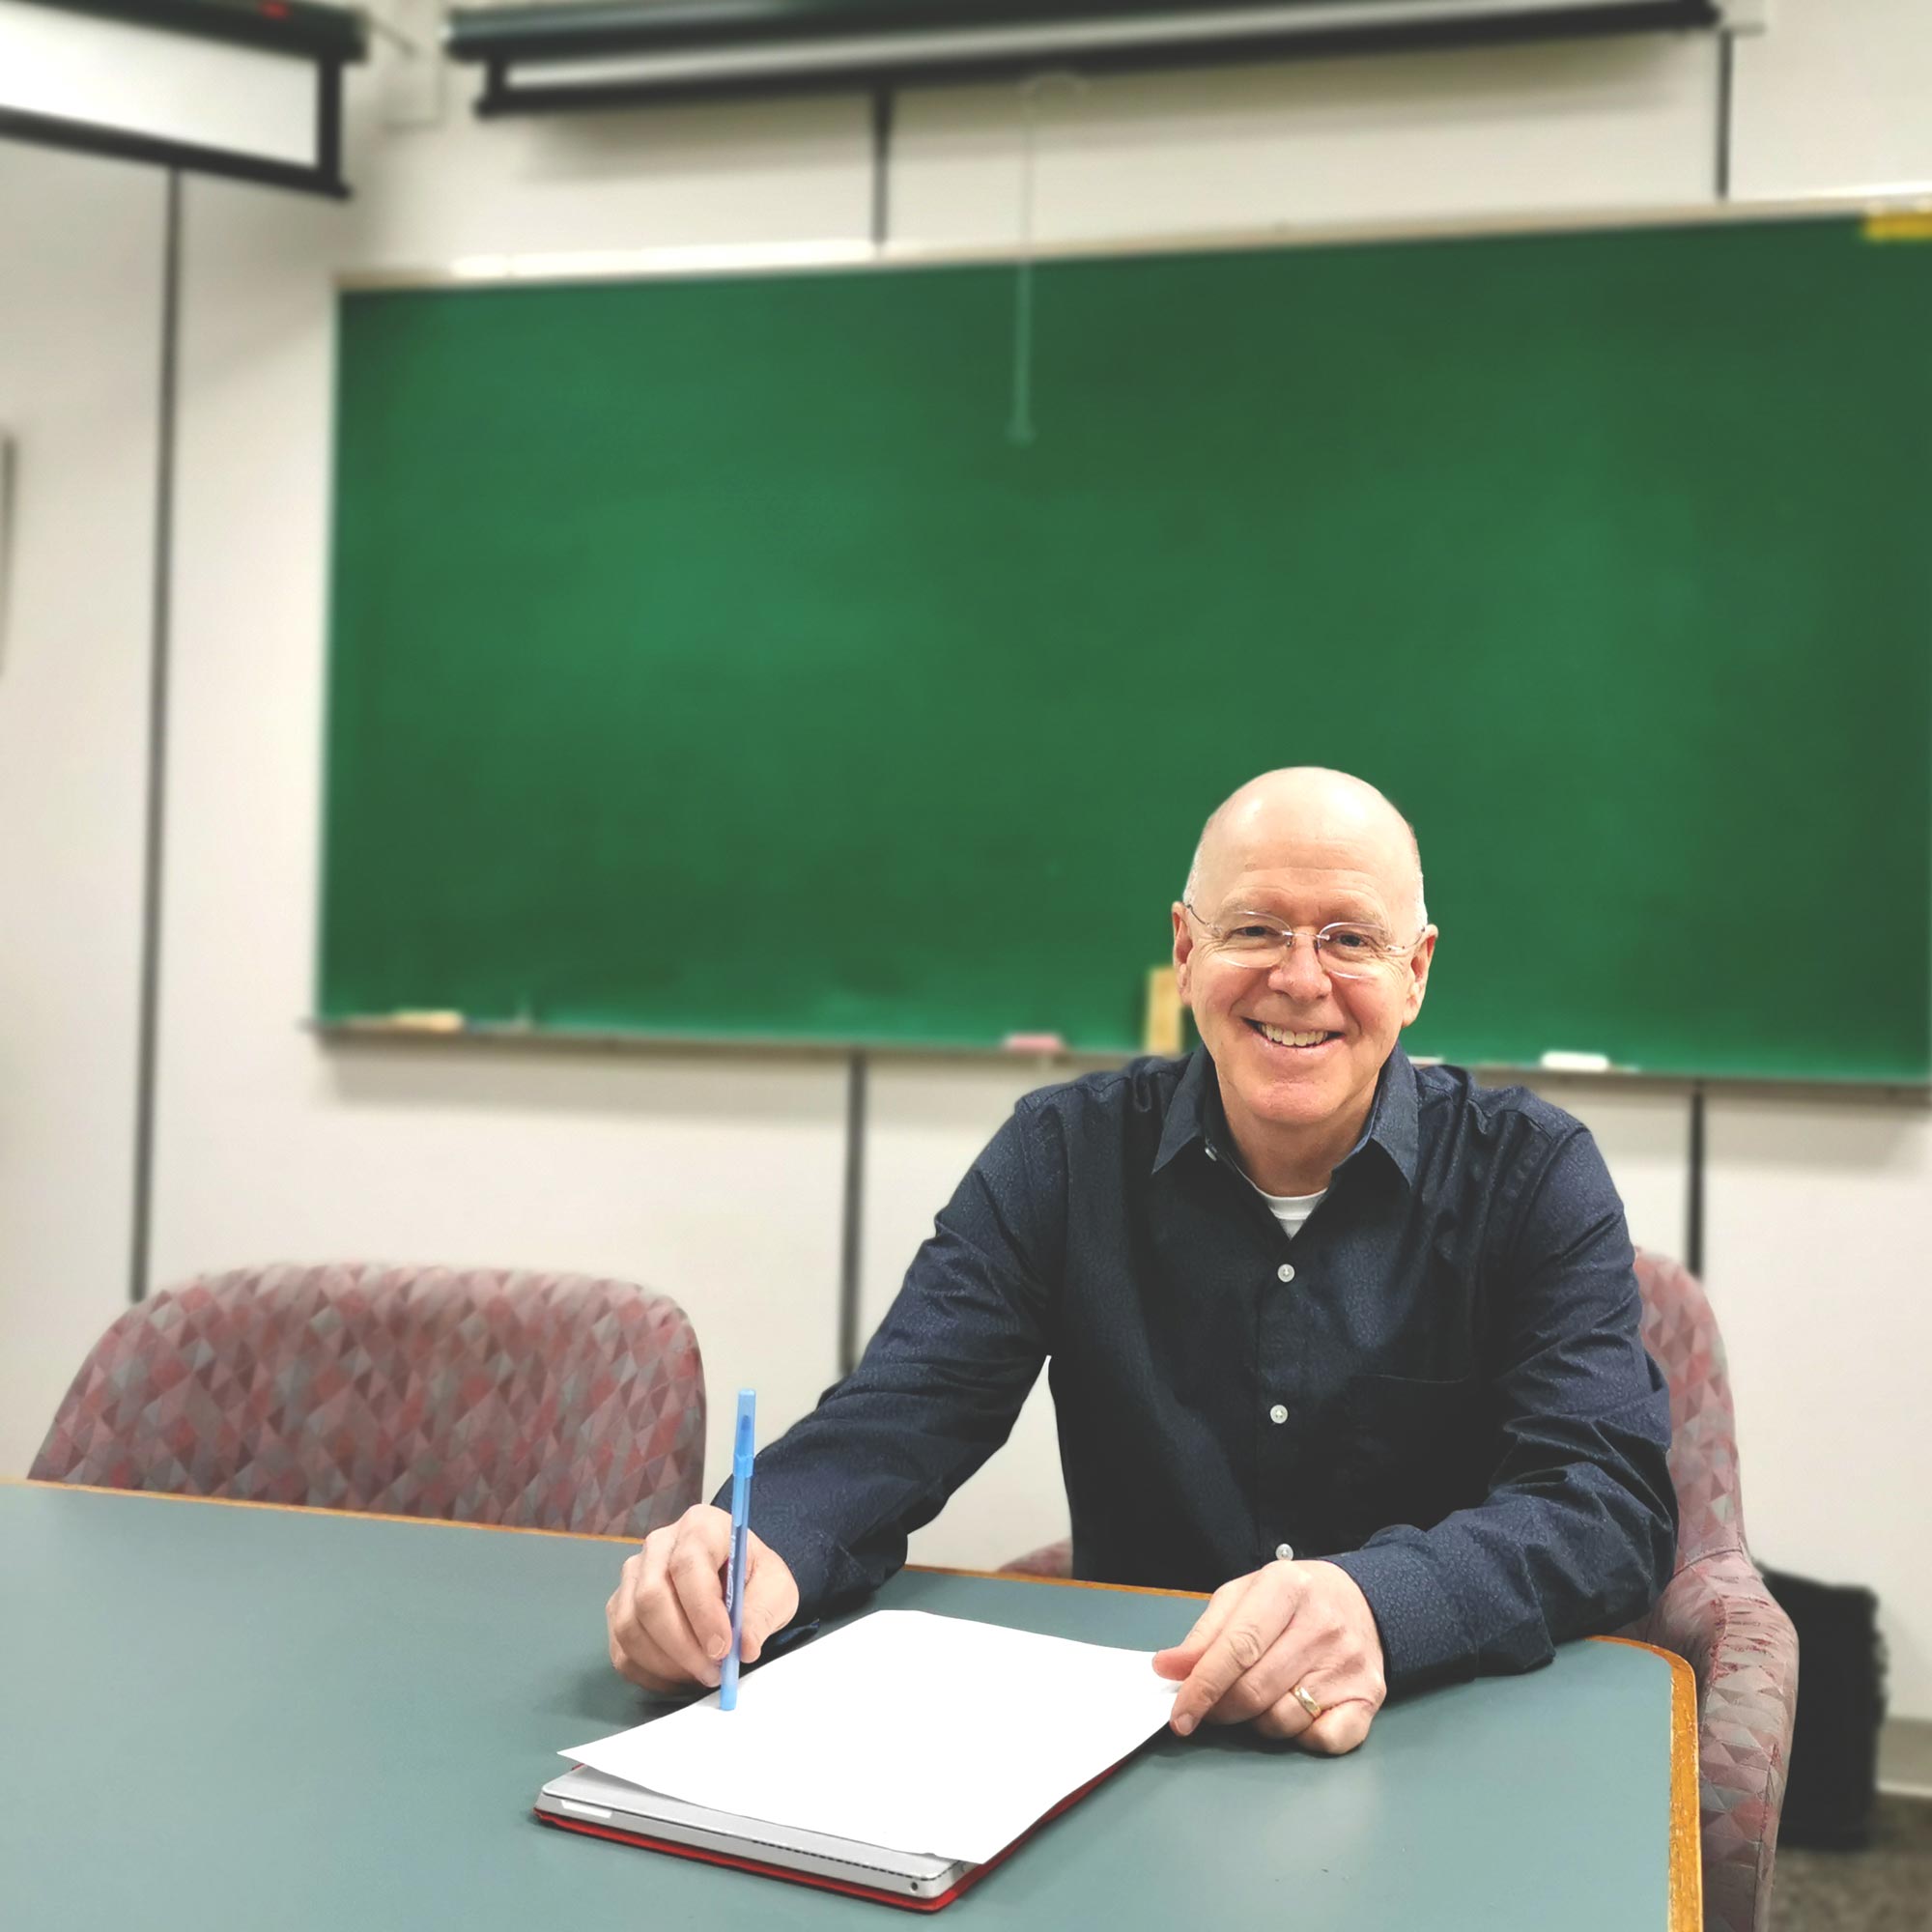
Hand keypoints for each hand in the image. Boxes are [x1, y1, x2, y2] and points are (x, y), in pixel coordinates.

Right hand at [606, 1503, 799, 1693]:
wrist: (735, 1581)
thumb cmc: (753, 1578)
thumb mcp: (776, 1588)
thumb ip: (763, 1613)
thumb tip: (744, 1647)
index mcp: (699, 1526)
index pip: (688, 1565)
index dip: (703, 1611)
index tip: (723, 1648)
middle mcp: (658, 1545)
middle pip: (651, 1596)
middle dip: (682, 1645)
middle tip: (713, 1672)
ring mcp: (633, 1576)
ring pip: (630, 1625)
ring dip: (666, 1662)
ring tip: (702, 1674)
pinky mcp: (619, 1607)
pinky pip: (621, 1647)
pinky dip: (649, 1672)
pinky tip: (680, 1676)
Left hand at [1153, 1559, 1385, 1753]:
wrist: (1362, 1601)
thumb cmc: (1292, 1600)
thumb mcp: (1244, 1597)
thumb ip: (1206, 1634)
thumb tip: (1167, 1668)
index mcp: (1286, 1588)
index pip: (1238, 1647)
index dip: (1203, 1686)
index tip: (1180, 1716)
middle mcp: (1323, 1626)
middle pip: (1256, 1690)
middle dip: (1223, 1709)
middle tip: (1212, 1708)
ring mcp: (1349, 1664)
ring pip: (1283, 1720)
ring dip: (1258, 1722)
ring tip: (1261, 1696)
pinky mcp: (1370, 1697)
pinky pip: (1322, 1740)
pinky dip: (1300, 1738)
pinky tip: (1297, 1712)